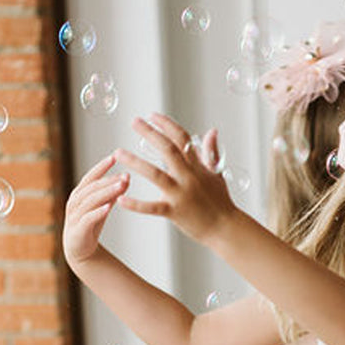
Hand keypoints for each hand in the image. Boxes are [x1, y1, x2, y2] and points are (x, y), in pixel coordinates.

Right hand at [63, 153, 128, 264]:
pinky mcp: (79, 230)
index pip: (91, 177)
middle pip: (92, 187)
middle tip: (125, 175)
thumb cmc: (91, 225)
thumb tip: (126, 178)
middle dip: (109, 180)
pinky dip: (98, 212)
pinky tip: (108, 207)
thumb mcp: (103, 207)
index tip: (114, 156)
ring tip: (121, 186)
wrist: (81, 251)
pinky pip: (89, 218)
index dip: (101, 167)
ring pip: (91, 200)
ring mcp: (75, 215)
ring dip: (107, 192)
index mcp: (80, 194)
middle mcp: (75, 202)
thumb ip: (112, 194)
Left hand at [116, 113, 235, 243]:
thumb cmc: (221, 202)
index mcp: (197, 167)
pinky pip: (152, 207)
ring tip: (118, 153)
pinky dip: (136, 204)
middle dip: (150, 133)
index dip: (166, 125)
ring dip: (135, 162)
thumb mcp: (217, 174)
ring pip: (155, 174)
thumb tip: (212, 131)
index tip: (152, 116)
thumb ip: (211, 152)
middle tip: (134, 122)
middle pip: (167, 149)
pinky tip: (121, 199)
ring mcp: (181, 194)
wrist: (226, 228)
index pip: (182, 139)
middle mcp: (188, 177)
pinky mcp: (175, 212)